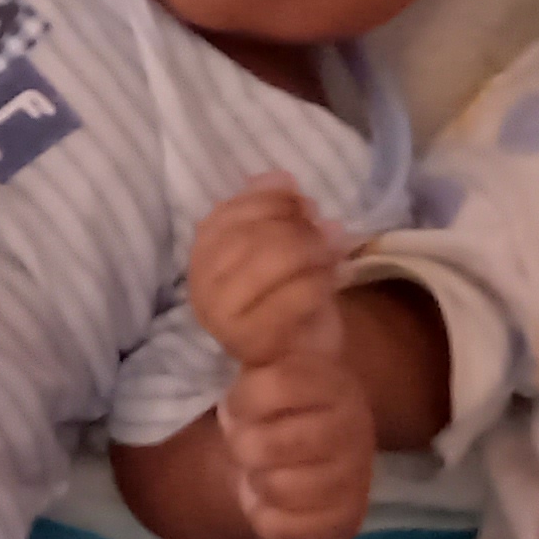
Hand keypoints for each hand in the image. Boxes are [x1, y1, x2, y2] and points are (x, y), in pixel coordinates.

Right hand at [186, 175, 345, 368]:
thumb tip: (278, 178)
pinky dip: (320, 280)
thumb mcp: (282, 245)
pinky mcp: (250, 341)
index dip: (268, 199)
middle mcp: (201, 286)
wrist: (305, 360)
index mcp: (202, 257)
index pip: (226, 214)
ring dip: (312, 249)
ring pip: (270, 261)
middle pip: (249, 235)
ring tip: (337, 249)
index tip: (302, 199)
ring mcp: (221, 316)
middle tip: (328, 227)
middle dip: (296, 225)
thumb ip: (275, 211)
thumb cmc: (291, 298)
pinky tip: (338, 275)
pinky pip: (291, 297)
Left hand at [218, 339, 375, 538]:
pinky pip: (287, 529)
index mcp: (332, 382)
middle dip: (244, 445)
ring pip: (278, 487)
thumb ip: (257, 348)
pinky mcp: (345, 521)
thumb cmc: (274, 406)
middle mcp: (354, 428)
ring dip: (257, 481)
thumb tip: (244, 323)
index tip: (241, 403)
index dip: (246, 398)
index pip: (278, 381)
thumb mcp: (264, 366)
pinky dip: (268, 519)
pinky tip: (274, 503)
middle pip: (267, 443)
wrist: (299, 459)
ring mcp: (353, 478)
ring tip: (265, 469)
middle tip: (249, 441)